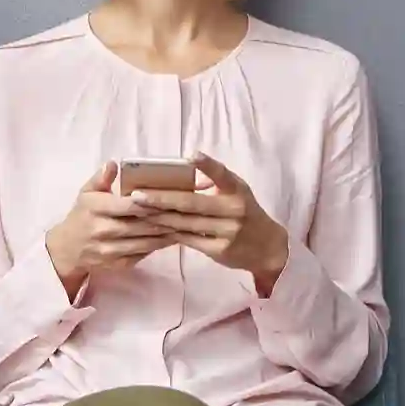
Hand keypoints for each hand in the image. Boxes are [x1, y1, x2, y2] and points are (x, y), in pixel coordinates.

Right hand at [45, 163, 173, 293]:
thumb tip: (113, 163)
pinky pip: (143, 254)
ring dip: (167, 233)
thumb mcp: (86, 193)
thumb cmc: (82, 215)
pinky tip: (173, 236)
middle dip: (165, 218)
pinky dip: (159, 245)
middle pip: (141, 224)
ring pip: (146, 242)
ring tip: (185, 223)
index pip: (128, 205)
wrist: (67, 249)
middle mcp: (103, 231)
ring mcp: (111, 250)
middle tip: (188, 209)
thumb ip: (101, 178)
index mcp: (96, 209)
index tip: (169, 195)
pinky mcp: (118, 264)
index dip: (150, 202)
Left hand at [127, 153, 290, 293]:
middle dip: (162, 199)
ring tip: (138, 211)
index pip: (222, 175)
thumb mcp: (238, 192)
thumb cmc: (246, 212)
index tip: (191, 155)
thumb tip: (185, 168)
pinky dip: (169, 232)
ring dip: (159, 217)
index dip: (207, 165)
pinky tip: (153, 227)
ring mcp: (227, 232)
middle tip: (137, 195)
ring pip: (186, 223)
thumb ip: (218, 181)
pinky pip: (189, 239)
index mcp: (237, 190)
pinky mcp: (219, 250)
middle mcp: (234, 210)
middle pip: (192, 203)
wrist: (267, 247)